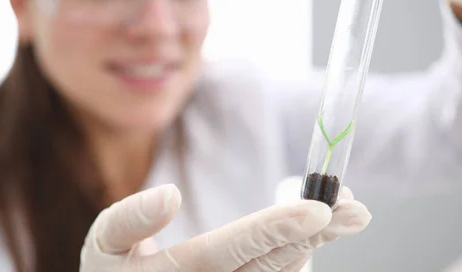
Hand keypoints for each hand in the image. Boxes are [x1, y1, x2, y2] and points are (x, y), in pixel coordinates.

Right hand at [80, 184, 370, 271]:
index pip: (234, 248)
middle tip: (358, 210)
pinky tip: (319, 232)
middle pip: (273, 261)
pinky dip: (298, 253)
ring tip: (348, 214)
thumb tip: (169, 196)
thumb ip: (129, 220)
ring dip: (316, 242)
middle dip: (318, 233)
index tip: (319, 207)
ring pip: (280, 271)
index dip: (277, 227)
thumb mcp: (104, 248)